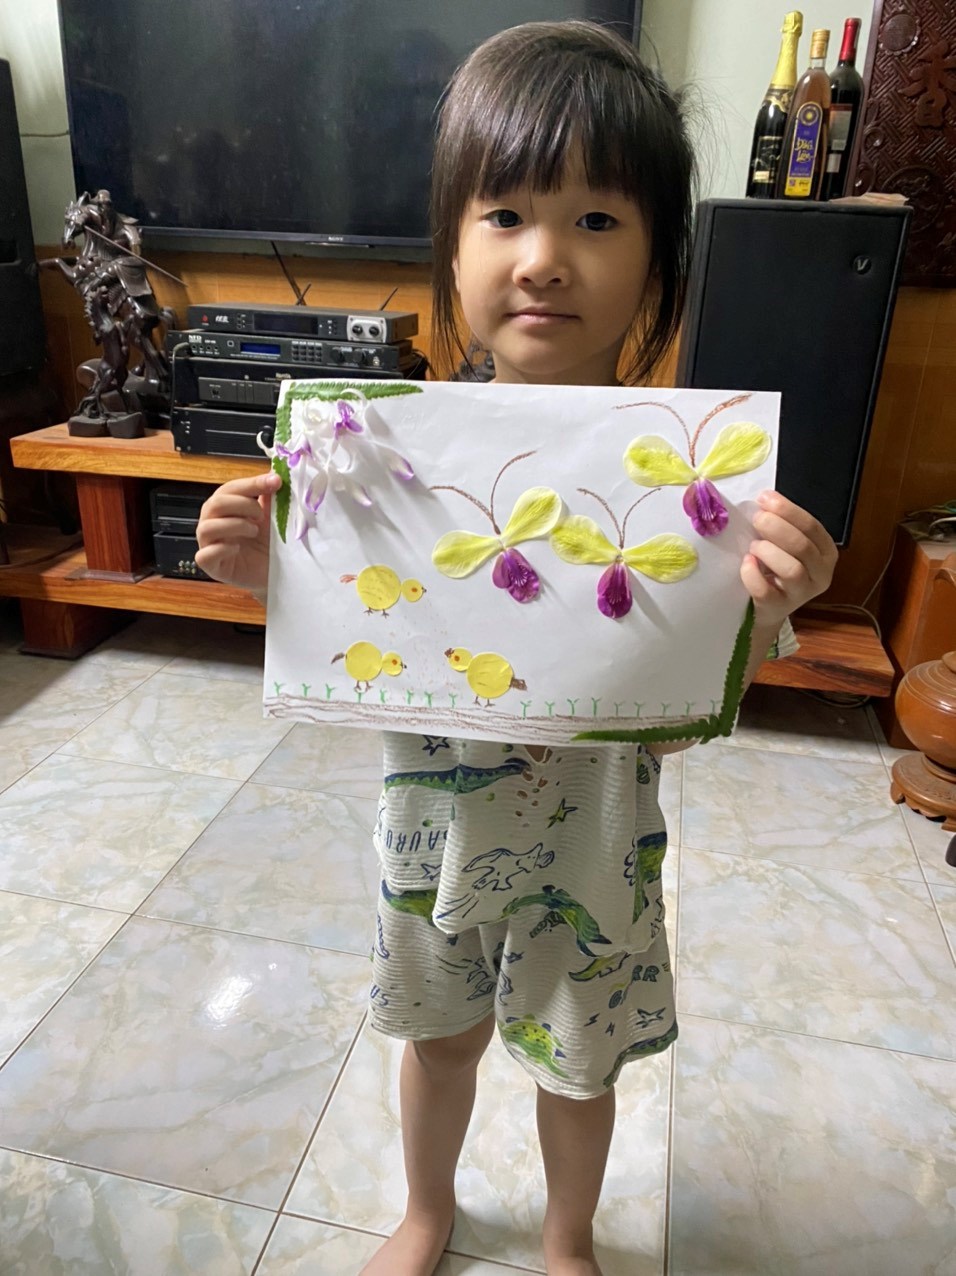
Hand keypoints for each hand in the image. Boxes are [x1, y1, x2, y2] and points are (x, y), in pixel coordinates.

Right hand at [195, 471, 280, 595]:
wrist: (274, 574)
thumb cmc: (268, 544)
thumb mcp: (272, 518)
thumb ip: (269, 498)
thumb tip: (275, 474)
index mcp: (225, 507)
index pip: (230, 488)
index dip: (252, 483)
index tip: (275, 482)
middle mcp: (212, 522)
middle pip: (214, 504)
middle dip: (242, 504)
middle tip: (261, 515)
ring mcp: (209, 545)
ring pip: (207, 527)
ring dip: (234, 525)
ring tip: (254, 531)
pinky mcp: (211, 566)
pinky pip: (205, 555)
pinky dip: (222, 549)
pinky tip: (237, 548)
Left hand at [741, 491, 837, 629]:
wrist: (768, 608)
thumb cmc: (777, 568)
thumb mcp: (787, 546)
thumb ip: (783, 525)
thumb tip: (765, 500)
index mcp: (825, 552)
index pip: (812, 526)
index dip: (788, 510)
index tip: (765, 499)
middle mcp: (820, 573)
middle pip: (803, 546)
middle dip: (777, 527)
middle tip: (757, 519)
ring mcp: (801, 594)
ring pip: (792, 569)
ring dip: (769, 552)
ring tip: (753, 546)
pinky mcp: (778, 607)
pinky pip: (765, 591)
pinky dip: (752, 574)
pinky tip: (747, 562)